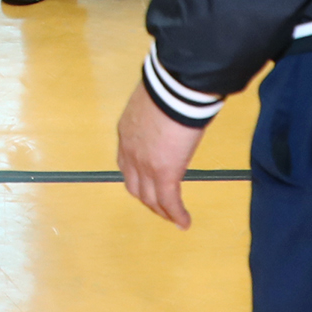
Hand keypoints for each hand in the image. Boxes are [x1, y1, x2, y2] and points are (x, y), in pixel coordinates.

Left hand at [117, 81, 205, 228]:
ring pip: (150, 198)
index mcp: (126, 133)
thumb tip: (170, 117)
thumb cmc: (168, 89)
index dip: (138, 178)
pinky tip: (185, 222)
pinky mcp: (164, 172)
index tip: (150, 185)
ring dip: (162, 211)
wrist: (173, 89)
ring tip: (174, 219)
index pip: (126, 164)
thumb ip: (156, 117)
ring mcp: (145, 164)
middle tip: (162, 208)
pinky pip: (169, 201)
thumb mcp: (154, 104)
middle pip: (135, 186)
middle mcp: (130, 152)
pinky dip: (176, 214)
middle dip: (148, 200)